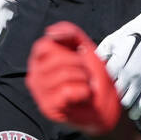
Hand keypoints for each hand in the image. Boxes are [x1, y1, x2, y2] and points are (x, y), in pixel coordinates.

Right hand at [27, 21, 121, 135]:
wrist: (105, 106)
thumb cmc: (92, 77)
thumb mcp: (85, 48)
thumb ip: (69, 33)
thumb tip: (49, 32)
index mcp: (40, 61)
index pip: (43, 45)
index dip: (65, 47)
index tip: (78, 54)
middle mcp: (35, 76)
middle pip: (57, 58)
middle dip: (79, 64)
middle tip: (84, 74)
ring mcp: (39, 93)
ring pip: (63, 74)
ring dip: (83, 78)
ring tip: (84, 85)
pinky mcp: (48, 107)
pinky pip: (67, 90)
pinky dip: (83, 91)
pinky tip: (83, 96)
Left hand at [95, 10, 140, 119]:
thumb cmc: (129, 34)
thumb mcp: (112, 40)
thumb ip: (100, 54)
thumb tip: (86, 61)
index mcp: (118, 63)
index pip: (105, 83)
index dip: (98, 90)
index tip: (94, 93)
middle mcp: (130, 73)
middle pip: (115, 95)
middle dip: (109, 100)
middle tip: (104, 104)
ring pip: (129, 101)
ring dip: (122, 107)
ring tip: (116, 111)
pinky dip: (138, 109)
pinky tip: (133, 115)